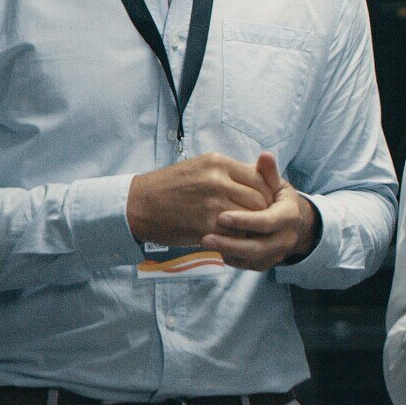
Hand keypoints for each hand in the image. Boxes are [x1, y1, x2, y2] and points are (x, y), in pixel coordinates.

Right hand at [127, 151, 270, 249]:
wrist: (139, 204)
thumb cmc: (169, 186)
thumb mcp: (199, 167)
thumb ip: (227, 172)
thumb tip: (255, 177)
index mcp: (218, 163)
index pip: (259, 178)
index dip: (266, 194)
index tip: (265, 204)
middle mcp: (218, 180)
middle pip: (260, 199)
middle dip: (263, 213)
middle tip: (261, 223)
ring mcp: (212, 204)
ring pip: (250, 218)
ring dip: (252, 228)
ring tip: (249, 233)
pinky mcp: (204, 225)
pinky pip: (234, 235)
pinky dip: (238, 240)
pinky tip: (233, 241)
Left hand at [204, 153, 322, 270]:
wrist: (289, 220)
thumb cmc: (275, 197)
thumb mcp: (274, 183)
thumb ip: (267, 173)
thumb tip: (265, 155)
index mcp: (289, 216)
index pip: (267, 221)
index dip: (246, 221)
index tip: (222, 216)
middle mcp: (286, 238)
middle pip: (259, 246)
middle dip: (232, 243)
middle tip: (206, 237)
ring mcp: (276, 253)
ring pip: (252, 259)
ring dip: (228, 253)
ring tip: (204, 243)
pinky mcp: (266, 262)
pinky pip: (248, 266)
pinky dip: (231, 259)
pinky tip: (213, 250)